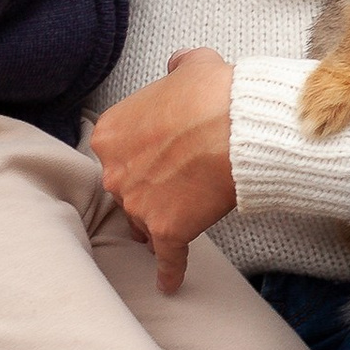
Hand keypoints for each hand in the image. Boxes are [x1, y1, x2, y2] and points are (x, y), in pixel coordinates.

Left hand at [90, 47, 236, 292]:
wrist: (238, 126)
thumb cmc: (214, 93)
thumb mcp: (191, 65)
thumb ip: (178, 67)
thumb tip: (178, 66)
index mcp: (110, 132)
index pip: (115, 150)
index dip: (139, 153)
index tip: (156, 154)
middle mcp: (115, 171)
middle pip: (126, 188)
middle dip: (145, 187)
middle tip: (174, 182)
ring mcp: (139, 204)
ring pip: (144, 221)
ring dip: (157, 223)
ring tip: (178, 221)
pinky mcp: (166, 231)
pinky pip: (166, 258)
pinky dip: (168, 272)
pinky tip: (169, 284)